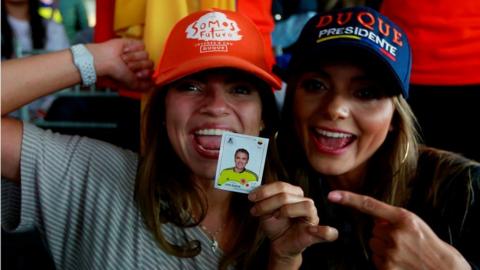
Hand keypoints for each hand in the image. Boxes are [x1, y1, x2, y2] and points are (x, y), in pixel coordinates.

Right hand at [86, 39, 153, 90]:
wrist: (106, 59)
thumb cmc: (115, 72)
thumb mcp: (131, 83)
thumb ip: (143, 86)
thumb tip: (154, 85)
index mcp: (140, 72)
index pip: (152, 72)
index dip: (144, 73)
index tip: (135, 74)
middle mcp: (140, 63)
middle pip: (150, 63)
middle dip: (138, 65)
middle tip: (127, 65)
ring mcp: (138, 53)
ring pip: (146, 55)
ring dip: (133, 57)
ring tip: (123, 58)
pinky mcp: (134, 43)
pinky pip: (142, 45)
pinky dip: (132, 48)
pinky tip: (124, 50)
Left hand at [249, 182, 337, 268]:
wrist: (279, 244)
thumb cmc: (275, 225)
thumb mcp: (265, 210)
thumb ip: (264, 199)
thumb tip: (254, 191)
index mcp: (295, 194)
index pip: (282, 186)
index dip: (265, 191)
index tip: (251, 198)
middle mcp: (305, 202)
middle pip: (289, 195)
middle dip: (269, 202)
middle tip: (256, 211)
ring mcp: (313, 217)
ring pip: (305, 205)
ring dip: (286, 210)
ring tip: (276, 216)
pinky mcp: (316, 233)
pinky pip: (327, 232)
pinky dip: (325, 231)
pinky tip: (313, 230)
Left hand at [328, 190, 470, 269]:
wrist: (443, 267)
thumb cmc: (427, 243)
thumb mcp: (413, 223)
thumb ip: (392, 218)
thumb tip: (374, 220)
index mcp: (403, 218)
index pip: (370, 205)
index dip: (349, 199)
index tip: (332, 195)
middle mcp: (395, 233)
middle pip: (373, 231)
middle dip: (384, 236)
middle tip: (403, 242)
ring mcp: (391, 252)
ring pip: (373, 246)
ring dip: (384, 249)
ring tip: (403, 253)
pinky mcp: (387, 267)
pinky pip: (376, 260)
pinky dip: (385, 262)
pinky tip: (400, 262)